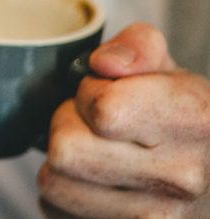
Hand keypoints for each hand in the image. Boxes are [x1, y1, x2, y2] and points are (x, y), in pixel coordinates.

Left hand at [40, 23, 209, 217]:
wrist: (206, 176)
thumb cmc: (180, 116)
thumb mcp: (167, 67)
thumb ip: (136, 46)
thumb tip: (104, 64)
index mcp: (194, 120)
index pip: (104, 110)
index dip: (90, 94)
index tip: (105, 94)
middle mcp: (182, 177)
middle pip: (65, 150)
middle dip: (67, 128)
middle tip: (94, 129)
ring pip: (53, 185)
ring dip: (62, 166)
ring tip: (95, 157)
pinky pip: (55, 213)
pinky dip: (65, 198)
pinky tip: (96, 186)